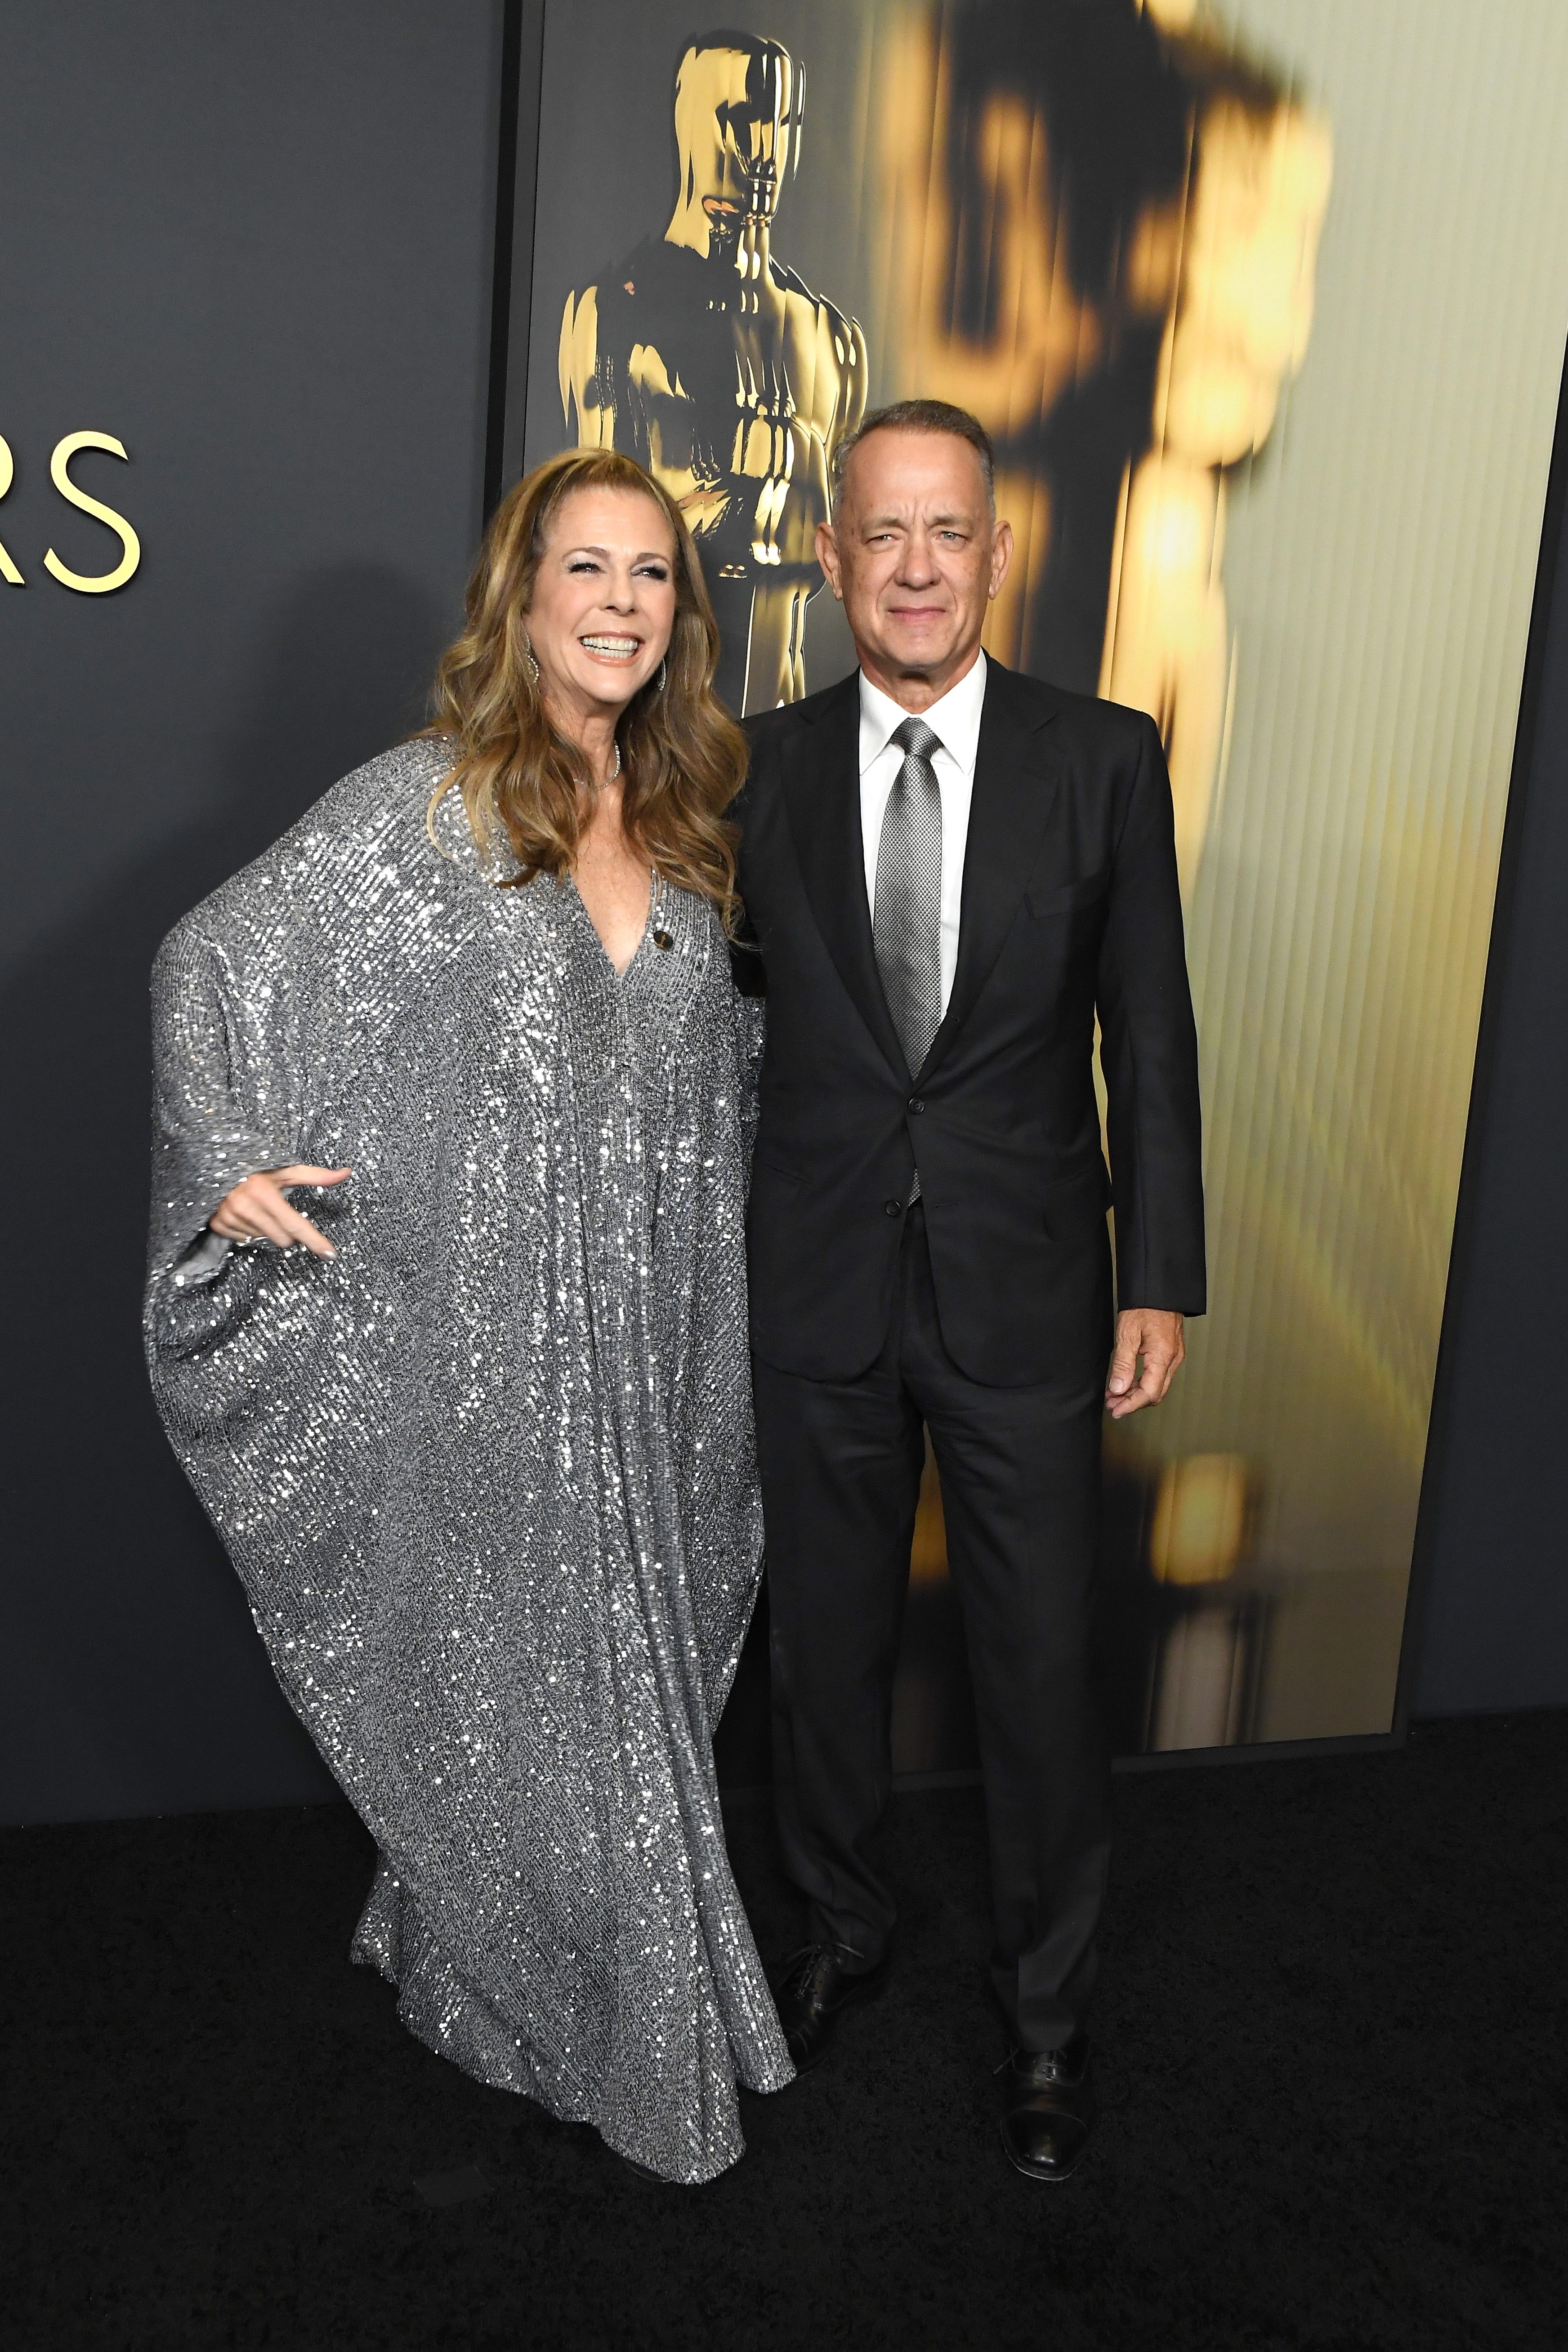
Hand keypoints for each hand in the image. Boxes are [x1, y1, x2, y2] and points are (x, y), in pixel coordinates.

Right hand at [209, 1165, 350, 1258]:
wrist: (214, 1165)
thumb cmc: (255, 1168)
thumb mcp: (284, 1170)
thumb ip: (315, 1175)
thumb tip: (345, 1173)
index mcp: (265, 1193)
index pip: (296, 1225)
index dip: (315, 1241)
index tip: (330, 1255)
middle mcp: (247, 1207)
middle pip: (283, 1239)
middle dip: (286, 1230)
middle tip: (277, 1212)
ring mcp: (230, 1217)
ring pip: (264, 1240)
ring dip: (266, 1229)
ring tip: (257, 1209)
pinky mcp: (219, 1225)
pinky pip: (245, 1240)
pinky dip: (248, 1230)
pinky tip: (245, 1214)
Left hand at [1105, 1308, 1184, 1418]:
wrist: (1159, 1289)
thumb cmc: (1144, 1306)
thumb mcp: (1127, 1333)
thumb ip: (1123, 1364)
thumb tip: (1118, 1389)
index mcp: (1163, 1356)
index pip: (1149, 1393)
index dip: (1131, 1405)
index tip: (1115, 1410)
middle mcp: (1173, 1360)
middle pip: (1155, 1394)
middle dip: (1133, 1402)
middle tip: (1111, 1404)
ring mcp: (1175, 1357)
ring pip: (1158, 1387)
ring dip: (1137, 1394)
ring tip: (1115, 1394)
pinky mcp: (1172, 1352)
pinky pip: (1159, 1376)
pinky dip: (1143, 1383)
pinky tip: (1128, 1381)